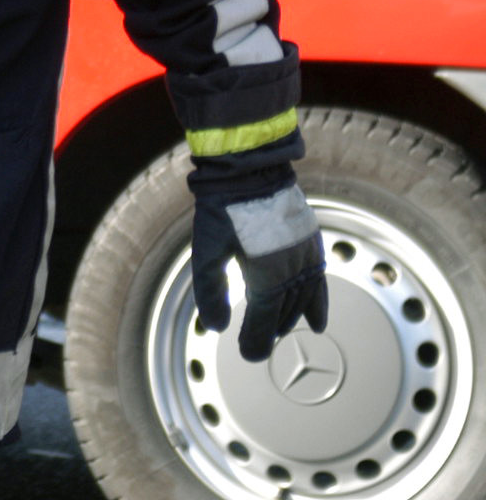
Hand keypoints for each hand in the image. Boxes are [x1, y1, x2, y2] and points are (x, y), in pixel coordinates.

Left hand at [191, 169, 328, 361]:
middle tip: (258, 347)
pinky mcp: (310, 243)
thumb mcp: (206, 250)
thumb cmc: (222, 208)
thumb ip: (210, 290)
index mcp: (267, 273)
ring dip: (291, 318)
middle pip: (284, 311)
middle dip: (270, 331)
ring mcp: (305, 255)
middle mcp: (292, 268)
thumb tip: (216, 326)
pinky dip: (316, 303)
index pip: (263, 318)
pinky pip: (318, 282)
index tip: (248, 355)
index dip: (256, 339)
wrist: (250, 170)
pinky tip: (316, 320)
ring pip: (302, 298)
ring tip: (280, 332)